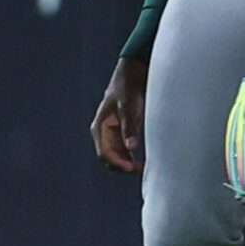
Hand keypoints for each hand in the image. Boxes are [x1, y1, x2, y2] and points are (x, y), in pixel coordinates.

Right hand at [91, 56, 148, 172]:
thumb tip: (131, 148)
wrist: (131, 77)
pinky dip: (132, 158)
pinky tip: (144, 160)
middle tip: (141, 168)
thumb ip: (129, 126)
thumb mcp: (128, 106)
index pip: (104, 153)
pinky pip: (124, 152)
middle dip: (123, 166)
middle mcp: (103, 134)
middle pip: (110, 159)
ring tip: (144, 166)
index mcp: (99, 128)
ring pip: (117, 157)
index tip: (131, 167)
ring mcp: (112, 135)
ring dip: (128, 164)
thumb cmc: (127, 89)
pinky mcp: (122, 134)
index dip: (117, 163)